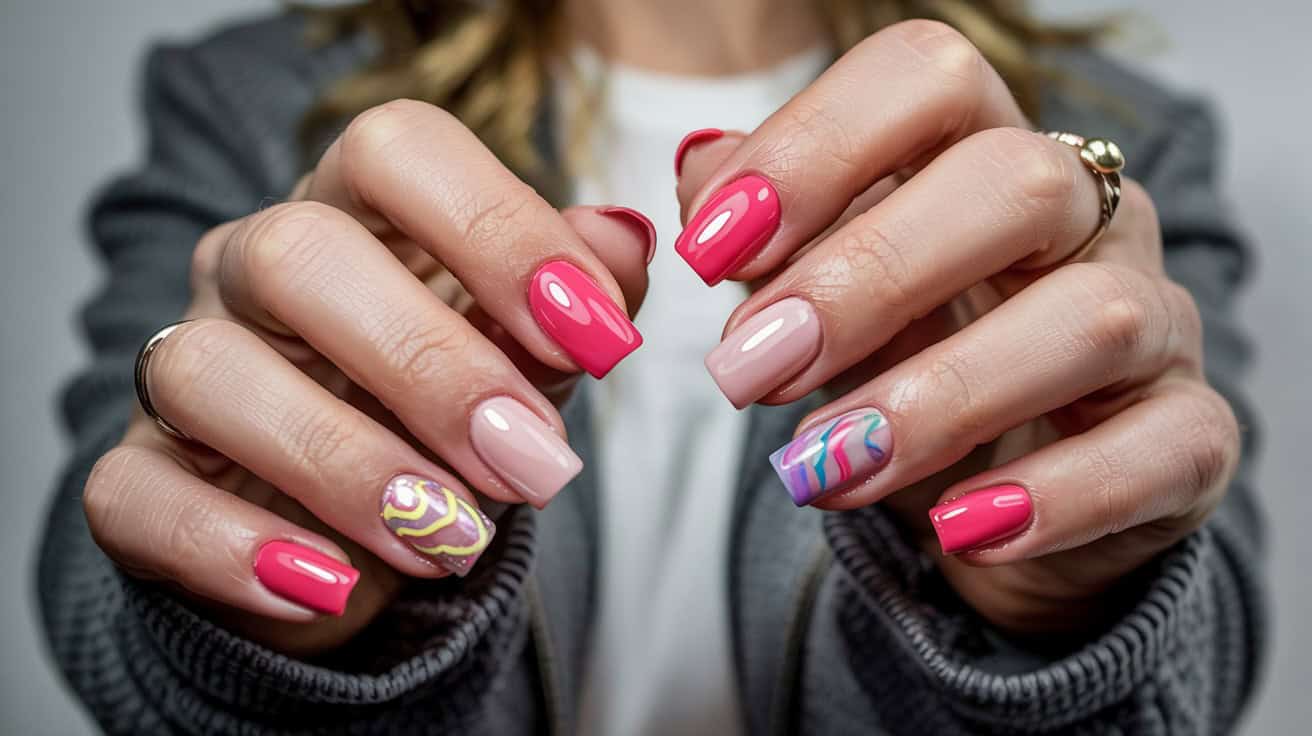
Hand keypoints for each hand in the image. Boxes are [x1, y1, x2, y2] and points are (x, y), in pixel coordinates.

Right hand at [82, 100, 651, 653]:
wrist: (357, 521)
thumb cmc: (449, 408)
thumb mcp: (530, 350)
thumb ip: (579, 296)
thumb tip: (620, 242)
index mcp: (359, 208)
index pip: (400, 149)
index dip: (501, 230)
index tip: (597, 338)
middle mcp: (256, 267)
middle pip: (300, 253)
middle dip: (433, 365)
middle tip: (533, 461)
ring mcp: (184, 365)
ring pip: (207, 371)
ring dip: (345, 464)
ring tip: (452, 538)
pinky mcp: (139, 475)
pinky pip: (136, 493)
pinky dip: (230, 549)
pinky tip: (328, 585)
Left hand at [675, 21, 1239, 634]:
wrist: (996, 494)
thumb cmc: (906, 364)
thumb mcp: (822, 295)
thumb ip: (765, 234)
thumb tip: (703, 170)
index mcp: (982, 152)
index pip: (927, 79)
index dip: (815, 145)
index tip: (711, 247)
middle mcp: (1087, 217)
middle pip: (1014, 183)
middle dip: (865, 276)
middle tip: (747, 368)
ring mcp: (1154, 323)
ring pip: (1087, 320)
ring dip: (934, 400)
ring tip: (818, 466)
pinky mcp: (1190, 437)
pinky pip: (1156, 451)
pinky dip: (1054, 496)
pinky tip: (956, 529)